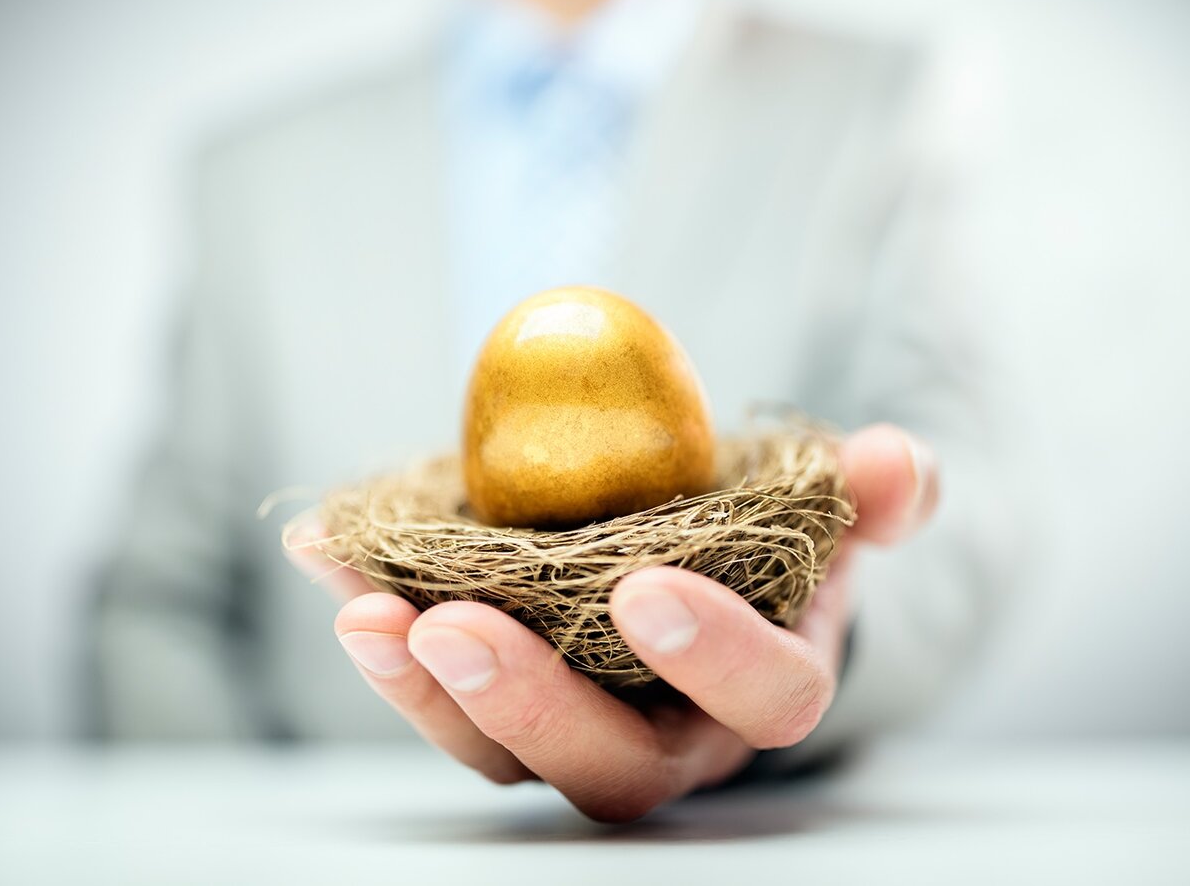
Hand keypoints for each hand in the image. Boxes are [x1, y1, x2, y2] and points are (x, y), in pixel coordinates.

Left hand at [286, 423, 937, 821]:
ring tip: (364, 614)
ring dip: (427, 692)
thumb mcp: (826, 512)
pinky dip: (383, 639)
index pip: (766, 697)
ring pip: (505, 756)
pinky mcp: (504, 714)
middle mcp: (675, 738)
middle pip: (612, 763)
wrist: (701, 580)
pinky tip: (330, 563)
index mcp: (765, 688)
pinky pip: (438, 698)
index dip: (715, 657)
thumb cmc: (771, 548)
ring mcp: (579, 735)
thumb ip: (871, 493)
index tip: (645, 591)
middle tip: (451, 625)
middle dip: (532, 704)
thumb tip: (895, 462)